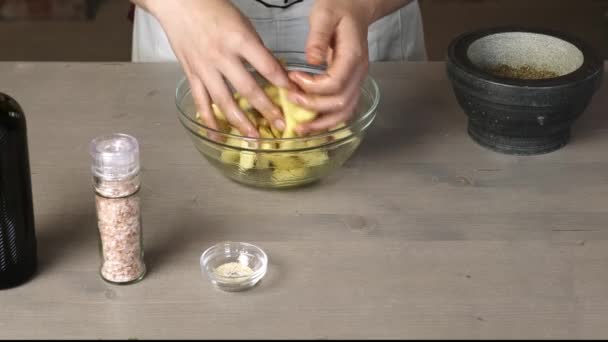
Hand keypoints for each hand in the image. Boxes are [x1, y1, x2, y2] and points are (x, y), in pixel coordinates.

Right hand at [138, 0, 291, 136]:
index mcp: (239, 39)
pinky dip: (209, 120)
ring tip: (253, 138)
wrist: (178, 4)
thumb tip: (276, 72)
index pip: (267, 67)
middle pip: (247, 89)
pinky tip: (218, 135)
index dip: (282, 84)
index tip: (295, 97)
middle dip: (266, 110)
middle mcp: (222, 56)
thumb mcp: (242, 23)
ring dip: (240, 122)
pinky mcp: (191, 74)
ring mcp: (205, 68)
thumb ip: (257, 49)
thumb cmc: (213, 9)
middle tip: (280, 125)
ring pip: (224, 101)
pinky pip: (201, 102)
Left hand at [287, 0, 373, 134]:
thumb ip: (318, 38)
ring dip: (323, 124)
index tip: (293, 78)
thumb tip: (311, 60)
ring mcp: (357, 81)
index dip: (312, 87)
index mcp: (353, 56)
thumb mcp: (324, 14)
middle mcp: (359, 73)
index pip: (335, 83)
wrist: (355, 9)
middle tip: (290, 101)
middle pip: (341, 103)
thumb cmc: (339, 9)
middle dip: (313, 108)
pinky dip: (328, 120)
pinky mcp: (351, 85)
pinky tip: (312, 124)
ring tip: (301, 129)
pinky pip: (344, 109)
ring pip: (346, 112)